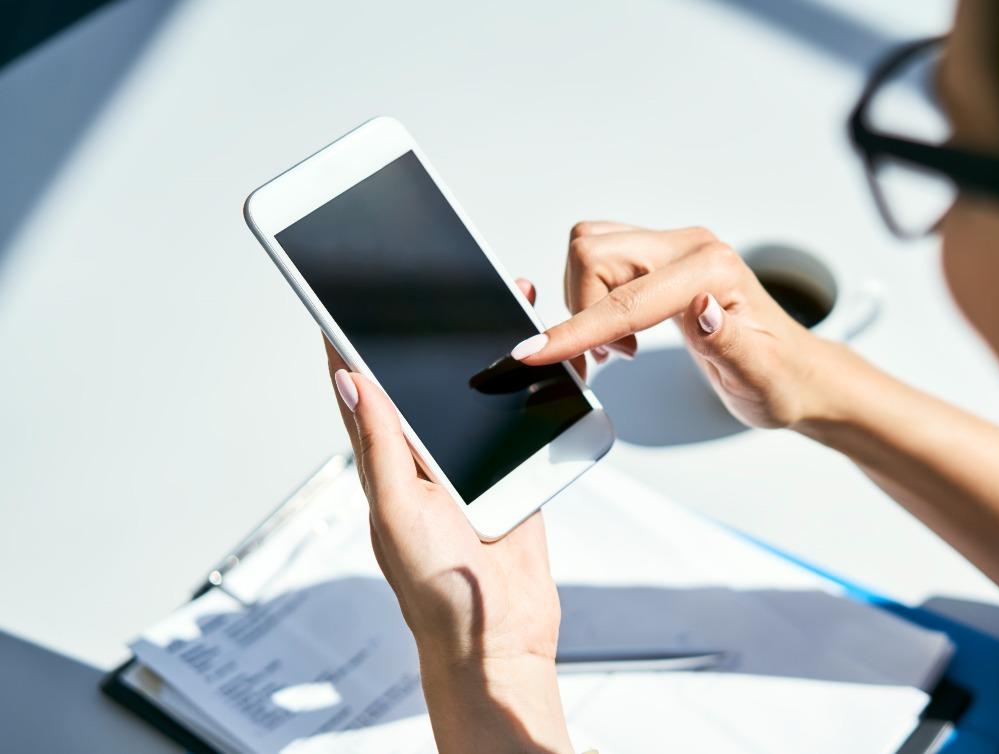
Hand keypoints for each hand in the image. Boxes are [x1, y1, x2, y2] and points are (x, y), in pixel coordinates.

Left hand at [324, 277, 571, 753]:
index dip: (347, 343)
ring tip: (501, 303)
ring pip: (477, 394)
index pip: (360, 392)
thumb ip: (381, 446)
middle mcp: (425, 460)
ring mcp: (470, 465)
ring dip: (489, 352)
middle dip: (431, 332)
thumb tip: (351, 381)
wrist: (500, 640)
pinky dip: (530, 388)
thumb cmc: (436, 591)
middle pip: (424, 381)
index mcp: (386, 466)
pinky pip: (520, 420)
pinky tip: (543, 362)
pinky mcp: (513, 474)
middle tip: (442, 280)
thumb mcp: (397, 513)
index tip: (341, 295)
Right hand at [511, 222, 833, 428]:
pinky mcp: (660, 261)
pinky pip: (600, 260)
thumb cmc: (781, 379)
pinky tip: (619, 334)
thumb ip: (729, 343)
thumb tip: (700, 309)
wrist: (794, 374)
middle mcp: (691, 247)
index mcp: (714, 270)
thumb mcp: (760, 377)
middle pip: (594, 252)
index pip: (625, 298)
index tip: (535, 354)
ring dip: (584, 302)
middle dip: (580, 310)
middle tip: (608, 360)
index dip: (576, 329)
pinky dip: (591, 297)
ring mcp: (674, 250)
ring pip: (590, 249)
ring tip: (619, 349)